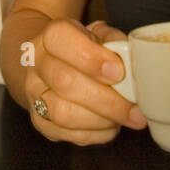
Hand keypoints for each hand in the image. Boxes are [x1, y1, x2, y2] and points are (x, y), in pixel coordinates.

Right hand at [22, 19, 145, 145]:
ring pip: (63, 113)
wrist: (54, 64)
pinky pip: (70, 135)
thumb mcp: (100, 34)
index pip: (60, 40)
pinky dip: (98, 132)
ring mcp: (34, 96)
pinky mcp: (42, 123)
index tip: (118, 71)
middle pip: (64, 82)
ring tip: (127, 117)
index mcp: (50, 37)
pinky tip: (112, 123)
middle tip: (135, 107)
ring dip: (103, 119)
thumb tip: (134, 68)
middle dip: (106, 99)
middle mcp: (36, 65)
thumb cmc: (84, 49)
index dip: (91, 58)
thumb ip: (116, 44)